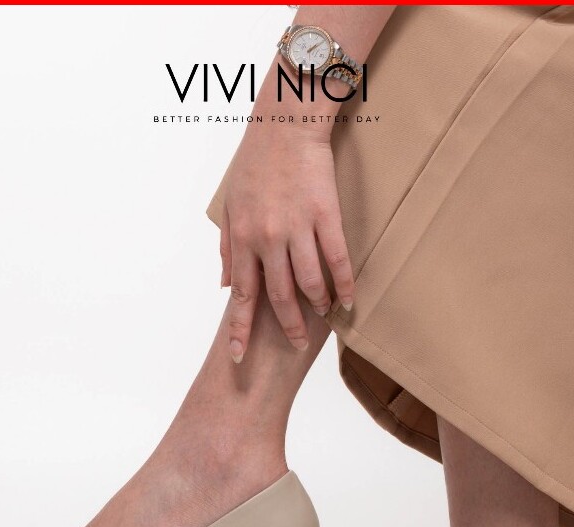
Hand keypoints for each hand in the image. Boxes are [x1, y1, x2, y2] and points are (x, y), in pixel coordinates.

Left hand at [219, 121, 354, 362]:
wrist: (285, 123)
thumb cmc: (255, 164)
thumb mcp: (230, 208)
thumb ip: (229, 251)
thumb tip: (225, 288)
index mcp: (243, 238)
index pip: (241, 295)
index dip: (240, 328)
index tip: (238, 355)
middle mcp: (268, 237)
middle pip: (278, 297)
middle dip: (287, 327)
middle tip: (296, 345)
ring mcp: (298, 226)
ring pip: (309, 282)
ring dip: (317, 305)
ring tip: (321, 316)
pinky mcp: (325, 214)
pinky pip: (337, 258)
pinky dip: (345, 284)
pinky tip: (348, 299)